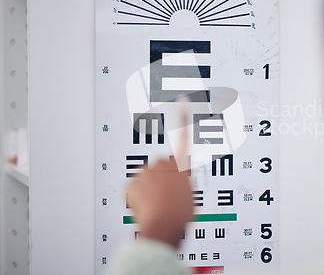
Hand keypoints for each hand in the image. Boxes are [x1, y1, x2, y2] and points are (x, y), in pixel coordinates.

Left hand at [127, 106, 191, 246]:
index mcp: (181, 164)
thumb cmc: (179, 212)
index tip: (182, 99)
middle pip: (159, 165)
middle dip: (159, 177)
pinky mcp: (132, 181)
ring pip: (145, 177)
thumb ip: (184, 182)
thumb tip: (178, 182)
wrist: (163, 225)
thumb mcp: (191, 195)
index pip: (184, 136)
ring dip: (148, 188)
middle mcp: (163, 163)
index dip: (183, 116)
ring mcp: (146, 172)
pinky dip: (136, 196)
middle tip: (165, 196)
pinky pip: (133, 188)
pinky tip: (144, 205)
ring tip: (156, 204)